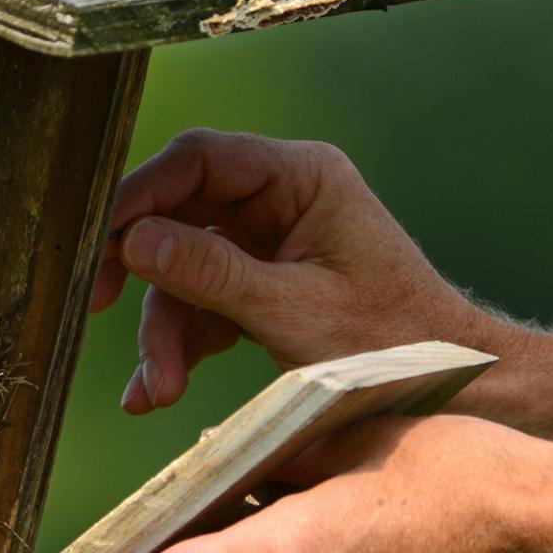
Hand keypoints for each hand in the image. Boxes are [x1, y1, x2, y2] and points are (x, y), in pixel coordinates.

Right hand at [91, 130, 514, 413]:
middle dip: (146, 277)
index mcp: (302, 177)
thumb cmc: (394, 345)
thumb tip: (132, 238)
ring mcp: (271, 243)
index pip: (199, 160)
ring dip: (165, 332)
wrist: (453, 391)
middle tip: (100, 307)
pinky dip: (183, 346)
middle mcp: (283, 198)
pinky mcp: (265, 285)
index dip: (140, 194)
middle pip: (180, 217)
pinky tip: (157, 392)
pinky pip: (204, 304)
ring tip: (158, 392)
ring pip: (185, 270)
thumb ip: (211, 274)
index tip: (99, 240)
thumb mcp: (293, 314)